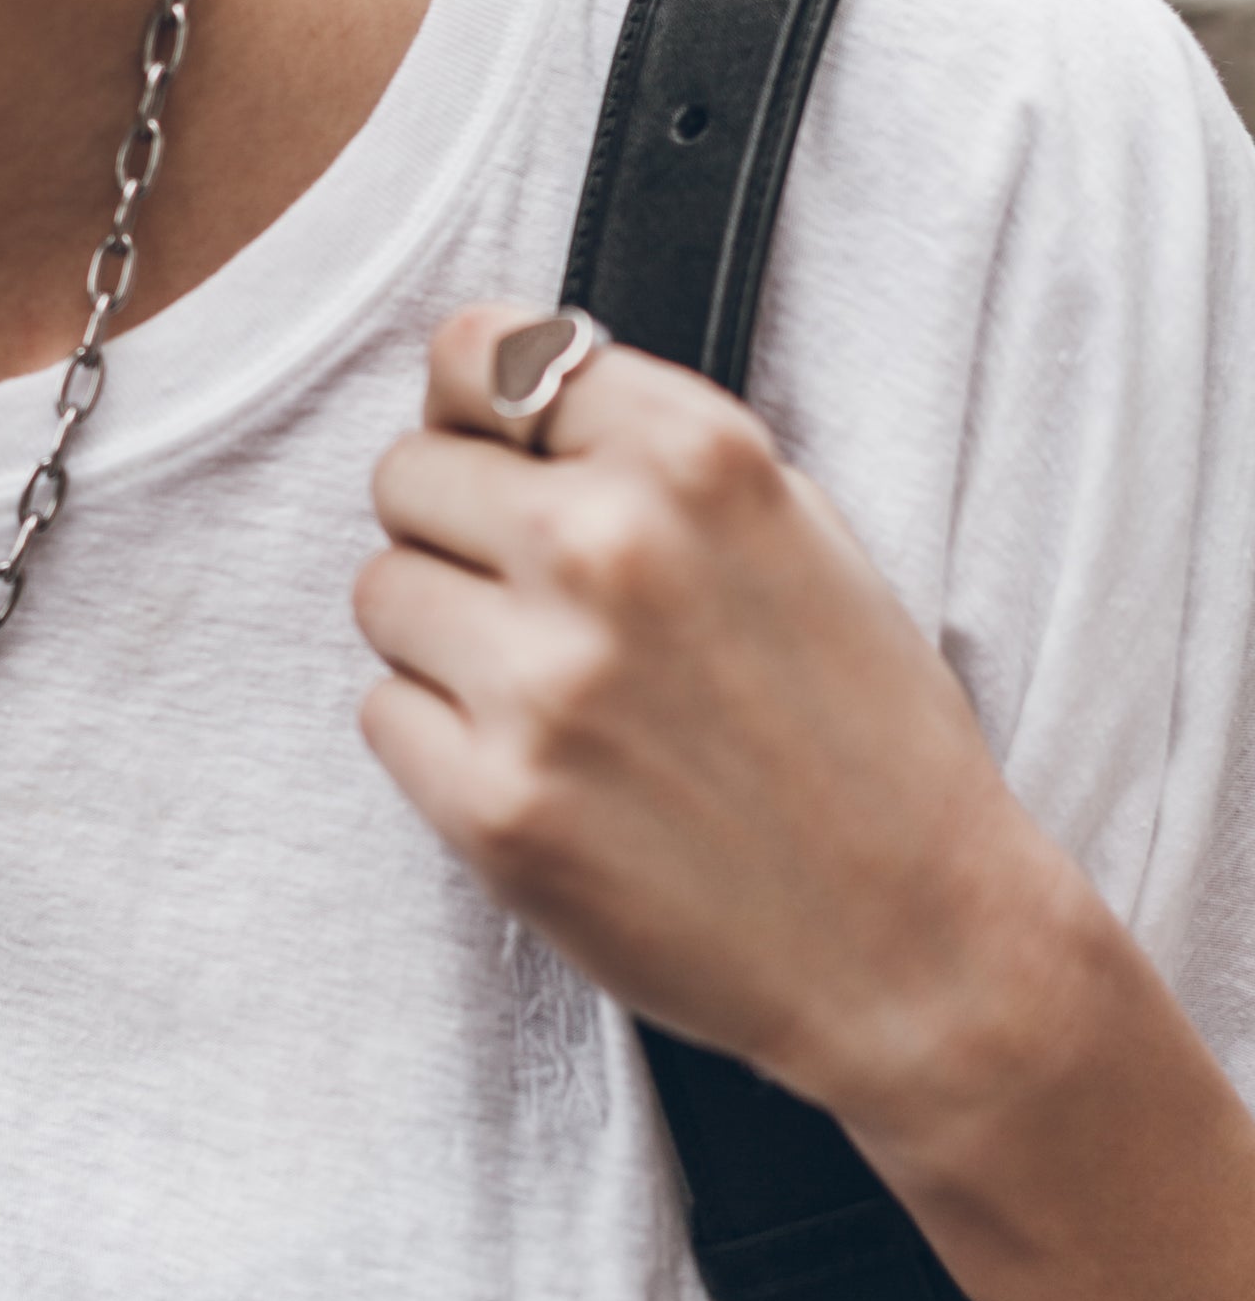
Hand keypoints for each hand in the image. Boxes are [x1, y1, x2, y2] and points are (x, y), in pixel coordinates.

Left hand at [353, 303, 1077, 1132]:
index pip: (480, 354)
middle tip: (538, 602)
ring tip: (553, 693)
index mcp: (694, 455)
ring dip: (442, 637)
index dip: (479, 411)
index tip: (496, 451)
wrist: (917, 945)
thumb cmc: (861, 739)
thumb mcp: (795, 529)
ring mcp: (540, 679)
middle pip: (407, 473)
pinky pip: (383, 712)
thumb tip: (492, 396)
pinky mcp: (491, 801)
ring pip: (381, 592)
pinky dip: (440, 741)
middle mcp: (607, 546)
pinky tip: (547, 771)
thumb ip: (645, 450)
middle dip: (455, 530)